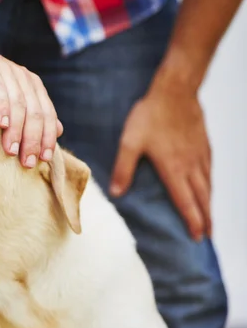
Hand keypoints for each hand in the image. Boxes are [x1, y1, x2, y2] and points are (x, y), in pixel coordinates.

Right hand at [0, 36, 62, 167]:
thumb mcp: (11, 94)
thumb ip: (33, 110)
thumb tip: (57, 131)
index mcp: (32, 85)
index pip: (46, 114)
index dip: (47, 137)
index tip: (44, 159)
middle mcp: (22, 77)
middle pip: (34, 112)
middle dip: (33, 139)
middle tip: (27, 162)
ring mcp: (5, 70)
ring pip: (18, 104)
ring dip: (17, 130)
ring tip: (12, 150)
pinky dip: (1, 107)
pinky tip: (2, 124)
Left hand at [110, 75, 211, 240]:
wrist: (175, 90)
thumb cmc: (150, 116)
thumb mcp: (129, 142)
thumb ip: (123, 169)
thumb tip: (116, 193)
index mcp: (173, 168)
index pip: (185, 201)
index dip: (192, 220)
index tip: (197, 237)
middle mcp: (190, 165)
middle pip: (201, 197)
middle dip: (205, 219)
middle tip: (208, 236)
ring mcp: (199, 154)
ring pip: (208, 185)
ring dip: (209, 204)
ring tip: (210, 217)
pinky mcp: (203, 143)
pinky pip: (210, 169)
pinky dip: (210, 183)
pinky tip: (208, 185)